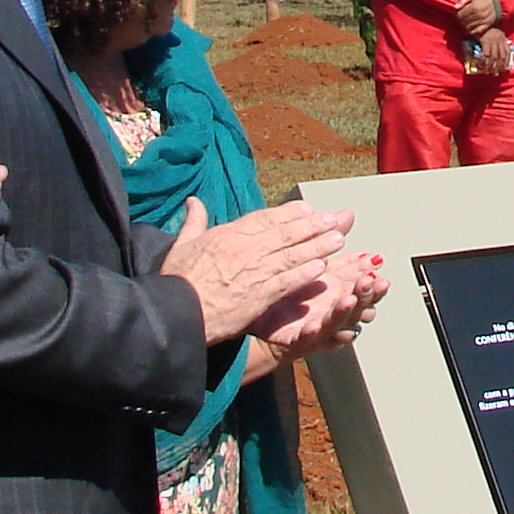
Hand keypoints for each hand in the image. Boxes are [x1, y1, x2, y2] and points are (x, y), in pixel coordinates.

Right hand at [164, 198, 353, 344]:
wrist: (176, 312)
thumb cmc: (176, 281)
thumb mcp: (181, 245)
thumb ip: (193, 222)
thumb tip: (193, 201)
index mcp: (227, 235)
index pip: (264, 218)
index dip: (288, 213)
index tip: (306, 209)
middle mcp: (245, 249)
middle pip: (285, 233)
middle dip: (311, 226)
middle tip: (332, 220)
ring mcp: (254, 272)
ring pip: (292, 255)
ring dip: (317, 246)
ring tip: (337, 239)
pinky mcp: (260, 296)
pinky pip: (288, 281)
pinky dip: (306, 273)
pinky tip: (322, 268)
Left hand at [255, 251, 387, 363]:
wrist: (265, 322)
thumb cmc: (295, 293)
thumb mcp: (316, 262)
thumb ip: (332, 238)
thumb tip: (347, 214)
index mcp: (340, 292)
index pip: (363, 285)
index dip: (373, 275)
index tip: (378, 264)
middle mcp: (334, 312)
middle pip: (358, 306)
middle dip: (366, 293)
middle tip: (369, 281)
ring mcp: (318, 328)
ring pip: (337, 323)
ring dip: (344, 312)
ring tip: (346, 300)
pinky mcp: (296, 340)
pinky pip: (305, 339)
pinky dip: (311, 333)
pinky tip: (313, 326)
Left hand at [453, 0, 499, 35]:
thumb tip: (455, 7)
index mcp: (474, 7)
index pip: (460, 15)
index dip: (457, 15)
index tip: (458, 14)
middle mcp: (479, 15)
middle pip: (464, 22)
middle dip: (461, 21)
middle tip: (461, 19)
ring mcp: (484, 20)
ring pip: (469, 27)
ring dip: (465, 26)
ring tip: (465, 23)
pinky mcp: (488, 25)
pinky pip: (477, 31)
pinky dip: (472, 31)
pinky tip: (471, 28)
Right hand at [472, 29, 513, 76]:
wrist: (481, 22)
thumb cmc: (488, 29)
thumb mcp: (497, 35)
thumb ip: (499, 43)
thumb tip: (498, 55)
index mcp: (503, 40)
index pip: (507, 53)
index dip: (505, 63)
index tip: (502, 69)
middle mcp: (499, 41)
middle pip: (501, 57)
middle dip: (498, 67)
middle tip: (495, 73)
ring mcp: (492, 42)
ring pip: (494, 57)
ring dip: (490, 66)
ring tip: (487, 72)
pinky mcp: (485, 42)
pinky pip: (485, 54)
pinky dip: (483, 61)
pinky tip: (480, 65)